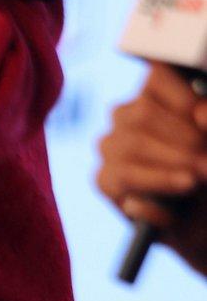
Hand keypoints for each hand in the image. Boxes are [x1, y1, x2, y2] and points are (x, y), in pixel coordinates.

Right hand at [96, 64, 206, 276]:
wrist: (206, 224)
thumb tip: (200, 113)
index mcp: (155, 96)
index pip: (156, 76)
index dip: (182, 97)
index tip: (203, 122)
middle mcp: (126, 116)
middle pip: (143, 112)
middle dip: (183, 138)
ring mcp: (111, 147)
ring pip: (131, 141)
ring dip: (173, 161)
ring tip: (199, 177)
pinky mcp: (104, 180)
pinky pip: (123, 174)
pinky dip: (158, 181)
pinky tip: (184, 186)